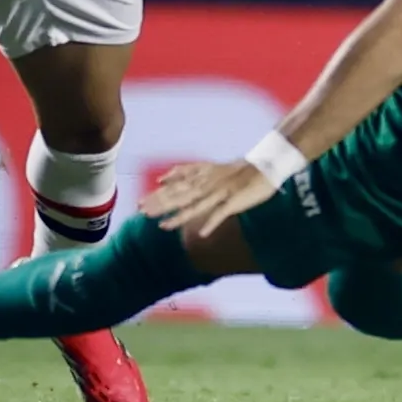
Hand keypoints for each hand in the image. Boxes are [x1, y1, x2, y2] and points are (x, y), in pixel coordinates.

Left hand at [139, 159, 277, 237]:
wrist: (262, 167)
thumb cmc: (233, 169)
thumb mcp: (205, 167)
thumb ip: (183, 172)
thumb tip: (161, 178)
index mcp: (199, 177)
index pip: (173, 188)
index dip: (156, 196)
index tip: (139, 203)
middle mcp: (205, 185)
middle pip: (179, 197)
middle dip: (160, 205)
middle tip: (142, 213)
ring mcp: (218, 194)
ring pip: (195, 207)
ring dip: (178, 217)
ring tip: (162, 226)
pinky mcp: (233, 202)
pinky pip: (221, 214)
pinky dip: (211, 223)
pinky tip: (202, 234)